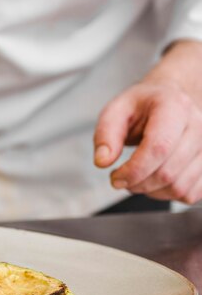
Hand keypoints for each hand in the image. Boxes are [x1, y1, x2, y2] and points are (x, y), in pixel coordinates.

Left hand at [94, 78, 201, 204]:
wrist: (171, 99)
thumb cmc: (144, 105)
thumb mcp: (117, 110)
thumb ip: (105, 134)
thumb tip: (102, 161)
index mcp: (174, 106)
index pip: (159, 147)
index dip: (134, 169)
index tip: (115, 177)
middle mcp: (197, 125)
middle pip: (168, 172)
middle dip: (137, 183)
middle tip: (120, 178)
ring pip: (180, 187)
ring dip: (151, 191)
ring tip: (136, 177)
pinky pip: (190, 194)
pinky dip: (167, 195)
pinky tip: (154, 181)